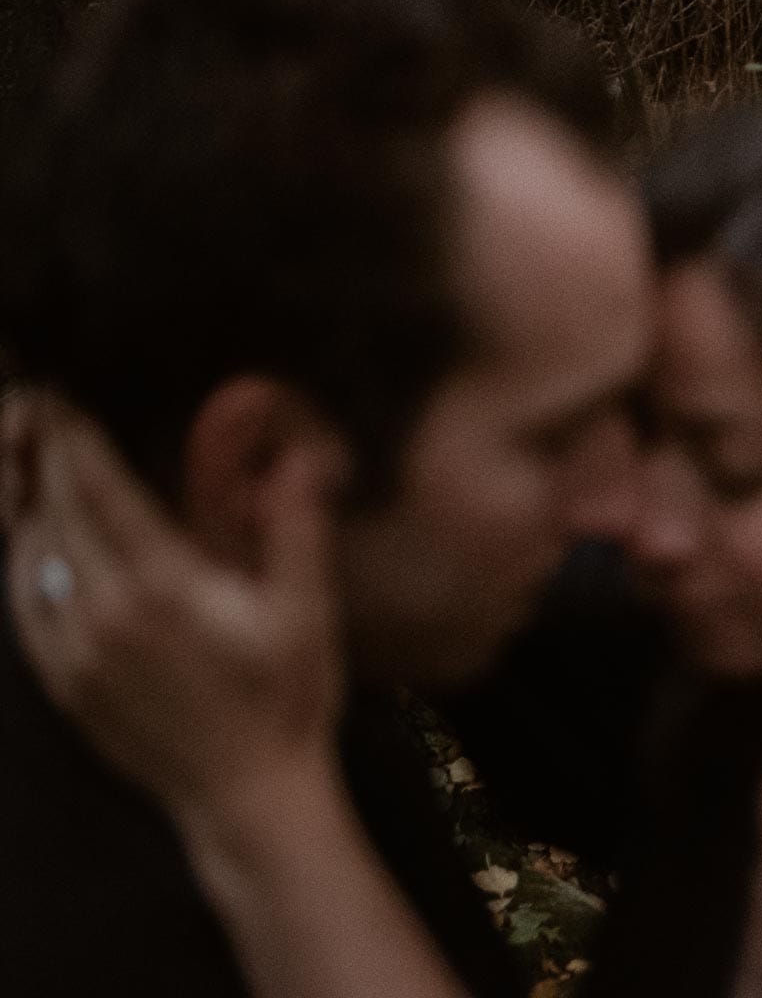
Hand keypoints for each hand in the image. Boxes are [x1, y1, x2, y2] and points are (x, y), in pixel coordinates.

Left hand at [2, 390, 347, 829]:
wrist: (248, 795)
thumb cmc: (287, 699)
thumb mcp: (306, 611)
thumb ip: (294, 528)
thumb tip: (295, 456)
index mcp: (161, 590)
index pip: (95, 491)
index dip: (71, 436)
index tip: (60, 392)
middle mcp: (102, 617)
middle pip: (49, 514)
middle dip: (39, 453)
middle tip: (35, 403)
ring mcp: (74, 653)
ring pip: (25, 557)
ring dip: (23, 502)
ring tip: (28, 457)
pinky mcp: (64, 682)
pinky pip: (24, 605)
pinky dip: (22, 559)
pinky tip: (35, 538)